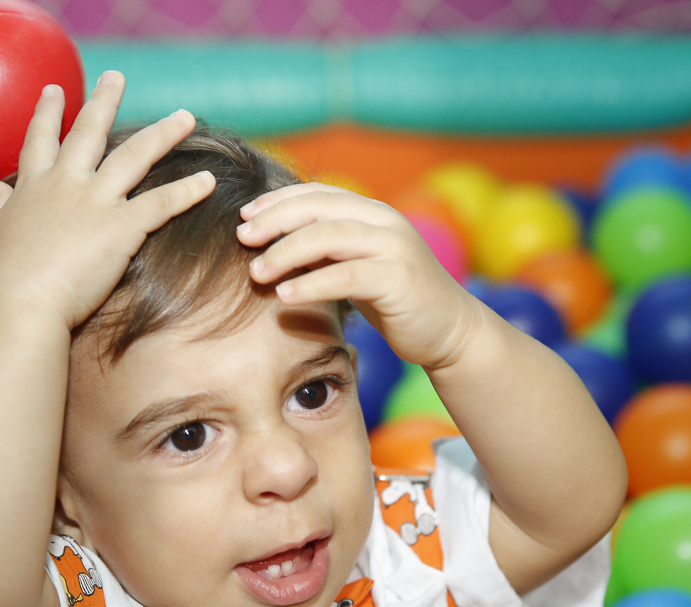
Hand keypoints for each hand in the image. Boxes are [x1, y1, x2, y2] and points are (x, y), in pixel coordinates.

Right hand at [0, 71, 216, 329]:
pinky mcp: (121, 227)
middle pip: (91, 131)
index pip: (41, 140)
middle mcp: (66, 183)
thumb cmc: (2, 279)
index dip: (48, 113)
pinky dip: (187, 191)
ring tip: (185, 117)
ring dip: (163, 133)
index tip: (56, 89)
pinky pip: (162, 202)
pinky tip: (208, 180)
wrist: (21, 303)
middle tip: (117, 77)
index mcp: (33, 187)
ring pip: (135, 155)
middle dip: (104, 100)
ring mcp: (95, 201)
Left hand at [236, 183, 481, 368]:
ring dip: (286, 252)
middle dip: (274, 221)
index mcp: (372, 212)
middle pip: (318, 208)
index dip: (278, 201)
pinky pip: (347, 276)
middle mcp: (384, 221)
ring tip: (256, 272)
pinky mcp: (399, 278)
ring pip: (329, 236)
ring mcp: (395, 247)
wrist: (448, 330)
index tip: (245, 217)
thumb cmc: (394, 299)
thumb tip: (270, 245)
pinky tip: (285, 296)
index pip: (318, 193)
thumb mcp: (354, 266)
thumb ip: (324, 251)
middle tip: (242, 238)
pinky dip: (312, 284)